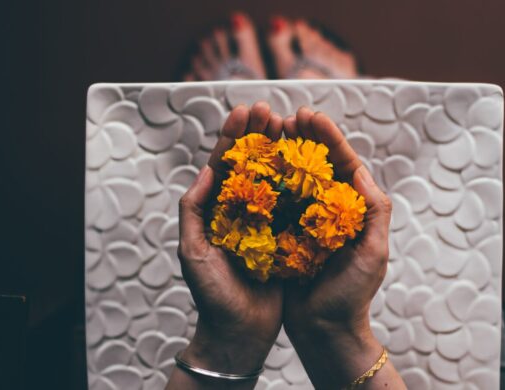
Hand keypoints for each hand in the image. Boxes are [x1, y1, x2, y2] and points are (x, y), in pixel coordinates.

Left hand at [167, 102, 284, 388]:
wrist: (239, 332)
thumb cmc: (211, 294)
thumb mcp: (193, 251)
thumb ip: (194, 210)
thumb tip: (207, 170)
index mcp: (217, 209)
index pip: (225, 164)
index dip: (234, 136)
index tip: (246, 110)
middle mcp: (242, 210)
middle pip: (251, 164)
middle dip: (258, 135)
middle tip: (271, 111)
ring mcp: (266, 222)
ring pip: (274, 178)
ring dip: (281, 151)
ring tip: (291, 126)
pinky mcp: (286, 236)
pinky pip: (294, 204)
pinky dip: (301, 182)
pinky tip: (310, 162)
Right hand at [282, 108, 404, 388]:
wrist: (324, 330)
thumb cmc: (353, 294)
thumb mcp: (373, 253)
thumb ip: (374, 212)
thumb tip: (361, 171)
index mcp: (352, 209)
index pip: (342, 164)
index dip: (327, 137)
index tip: (309, 116)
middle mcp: (328, 210)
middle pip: (316, 165)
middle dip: (303, 138)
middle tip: (285, 116)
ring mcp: (304, 221)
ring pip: (293, 179)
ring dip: (282, 153)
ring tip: (268, 131)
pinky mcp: (284, 234)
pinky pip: (274, 203)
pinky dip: (266, 182)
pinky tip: (253, 165)